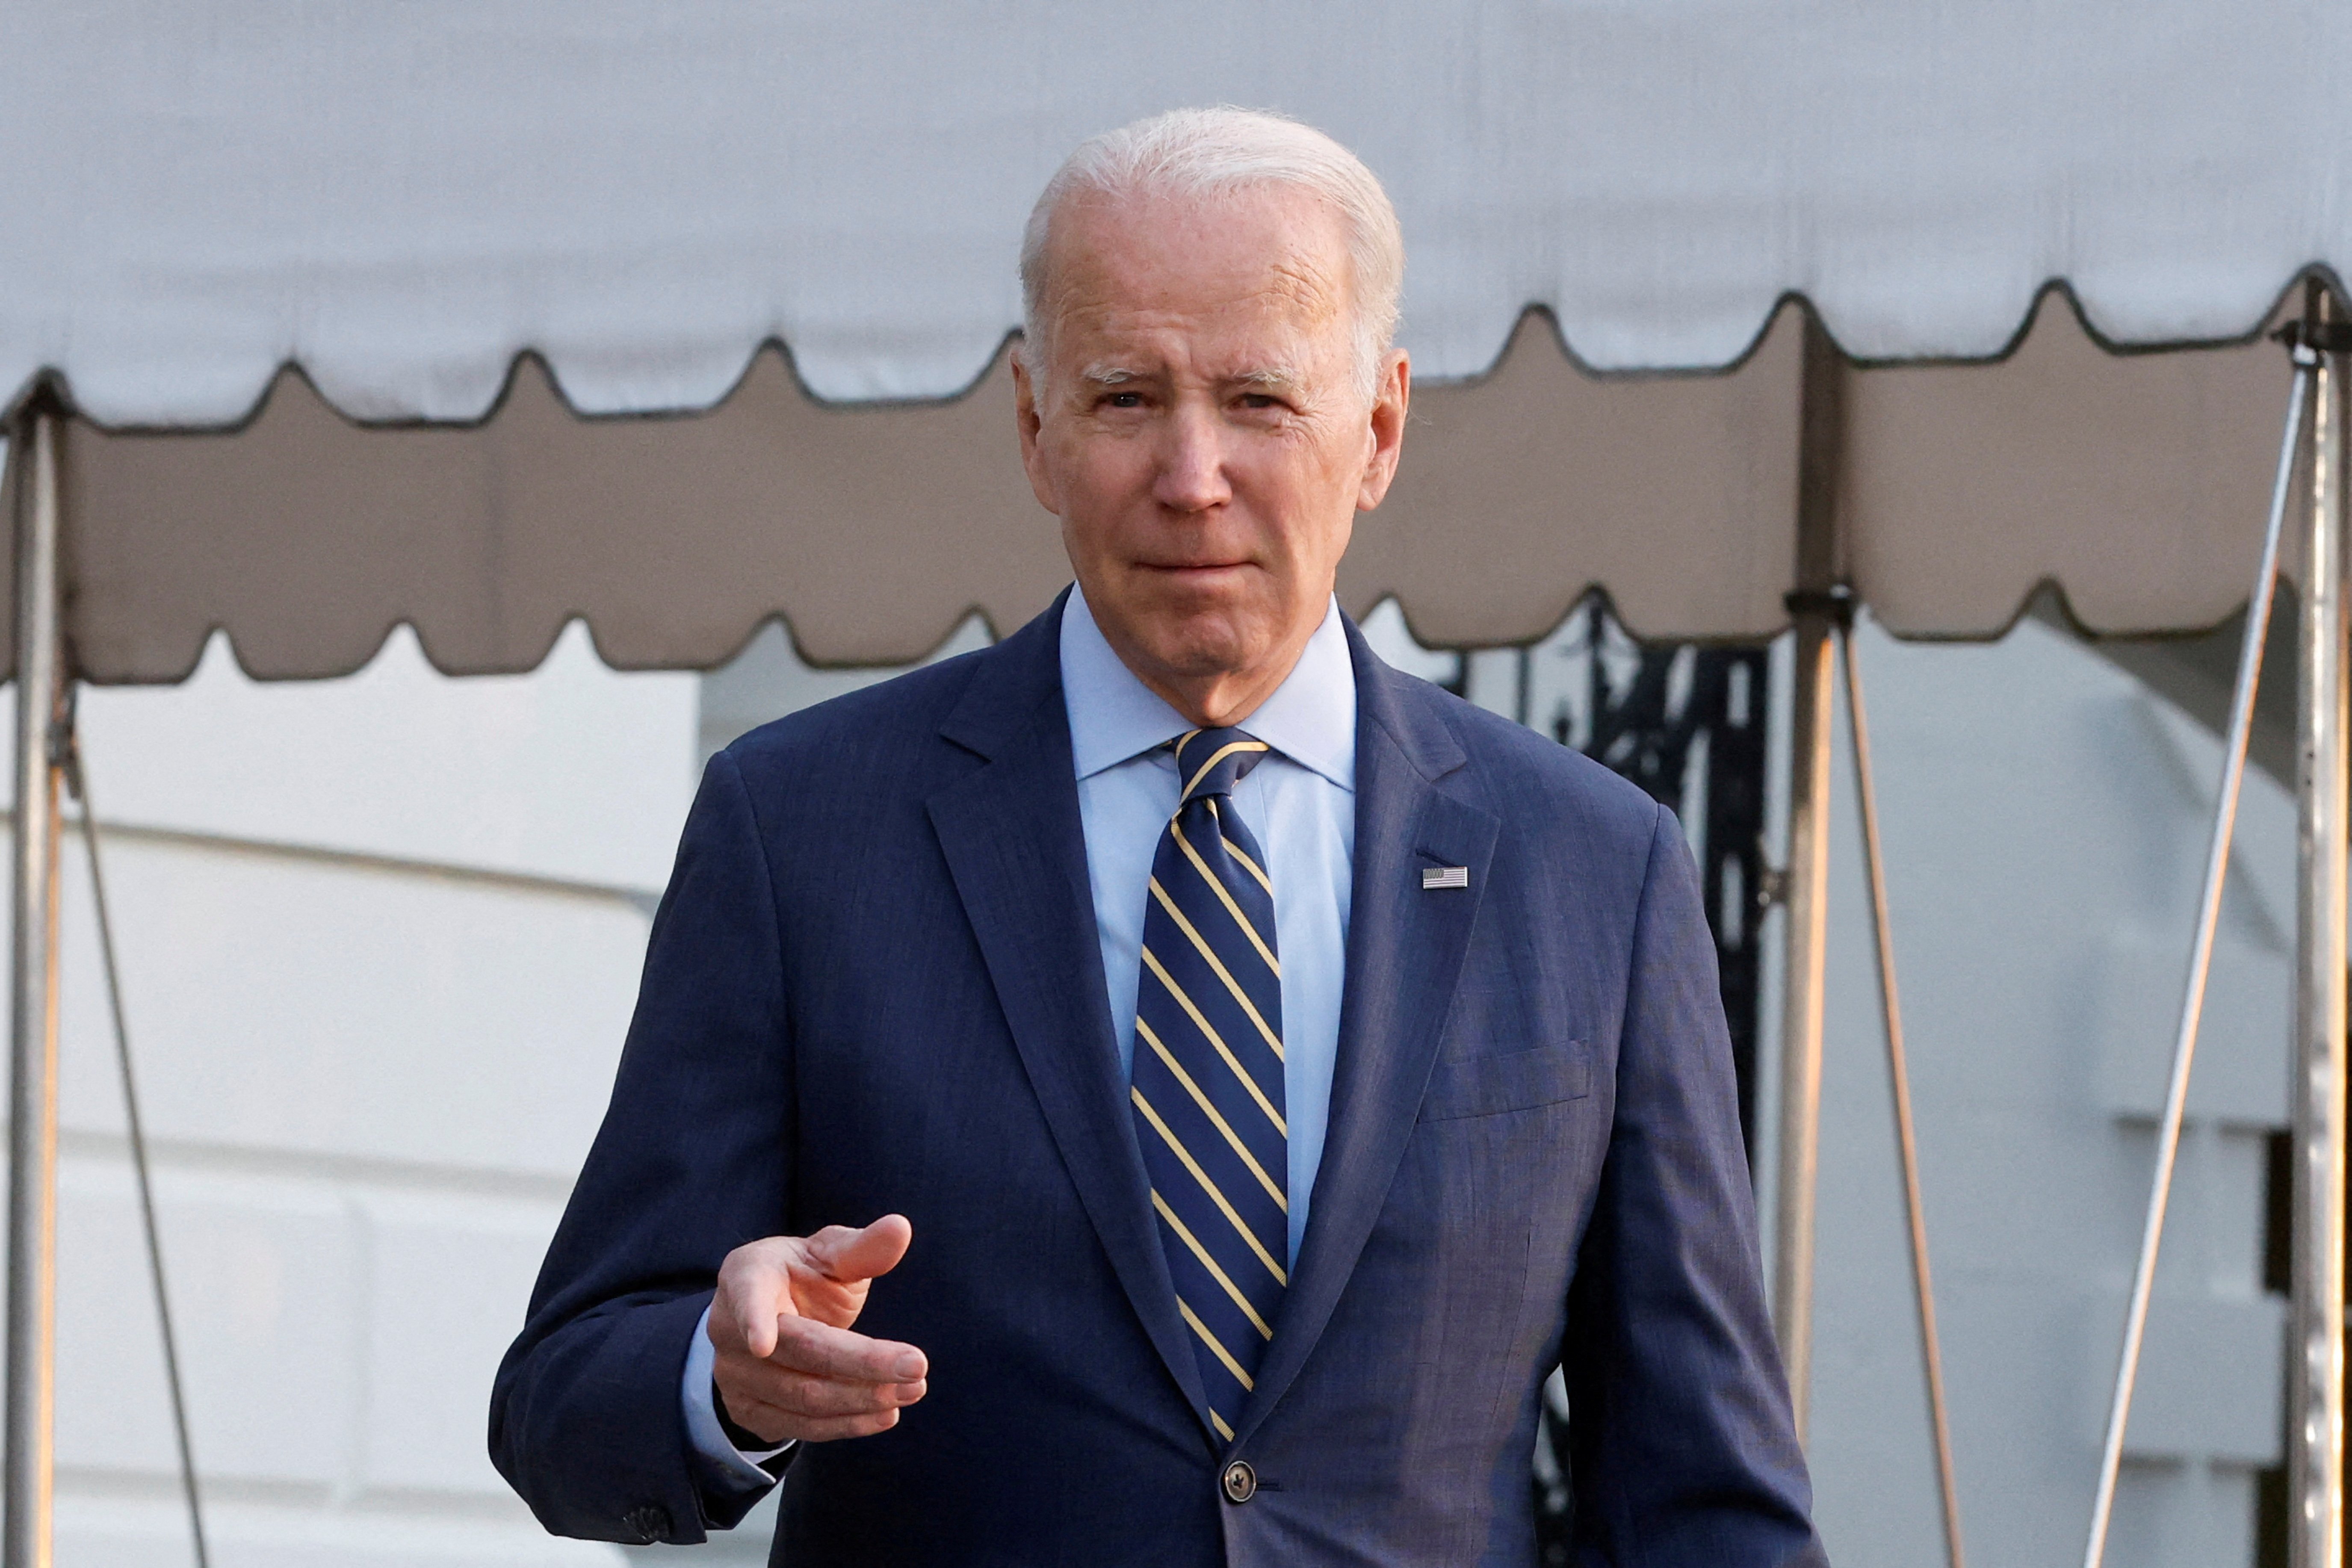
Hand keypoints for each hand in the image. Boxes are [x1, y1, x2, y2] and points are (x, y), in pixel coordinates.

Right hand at [707, 1215, 926, 1445]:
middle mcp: (727, 1328)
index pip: (747, 1296)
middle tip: (918, 1365)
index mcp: (746, 1275)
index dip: (753, 1318)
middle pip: (799, 1351)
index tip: (763, 1344)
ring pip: (803, 1396)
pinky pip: (800, 1426)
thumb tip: (900, 1228)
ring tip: (913, 1390)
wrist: (767, 1318)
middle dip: (862, 1362)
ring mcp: (734, 1376)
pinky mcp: (748, 1412)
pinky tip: (885, 1415)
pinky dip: (847, 1424)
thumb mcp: (827, 1253)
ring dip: (863, 1398)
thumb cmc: (803, 1276)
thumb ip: (861, 1247)